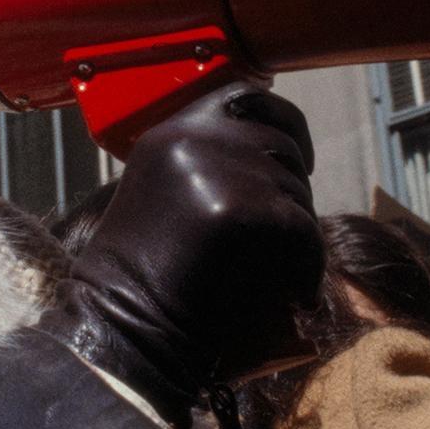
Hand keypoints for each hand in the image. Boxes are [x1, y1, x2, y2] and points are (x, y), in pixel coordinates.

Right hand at [38, 83, 324, 428]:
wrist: (122, 332)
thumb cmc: (146, 282)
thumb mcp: (166, 198)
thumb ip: (208, 165)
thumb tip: (281, 150)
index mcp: (165, 133)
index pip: (245, 96)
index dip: (284, 124)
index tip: (301, 160)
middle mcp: (186, 138)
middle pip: (281, 145)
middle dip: (294, 195)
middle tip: (283, 245)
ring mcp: (209, 169)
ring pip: (295, 191)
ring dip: (298, 239)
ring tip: (278, 278)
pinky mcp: (233, 209)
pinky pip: (301, 230)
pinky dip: (307, 268)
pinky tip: (294, 297)